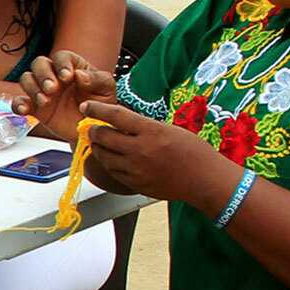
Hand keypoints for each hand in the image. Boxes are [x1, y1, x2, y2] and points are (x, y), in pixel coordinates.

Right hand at [14, 49, 116, 133]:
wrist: (93, 130)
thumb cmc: (100, 105)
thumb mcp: (106, 90)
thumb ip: (97, 79)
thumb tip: (80, 75)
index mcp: (73, 67)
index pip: (62, 57)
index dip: (62, 64)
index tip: (67, 77)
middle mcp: (55, 76)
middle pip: (39, 64)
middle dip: (43, 74)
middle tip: (52, 89)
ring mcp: (43, 91)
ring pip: (26, 79)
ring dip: (32, 88)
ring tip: (45, 101)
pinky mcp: (35, 108)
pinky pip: (19, 102)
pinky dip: (18, 105)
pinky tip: (24, 111)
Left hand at [80, 100, 230, 208]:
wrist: (204, 180)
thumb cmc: (193, 151)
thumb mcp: (169, 130)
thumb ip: (143, 127)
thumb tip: (119, 123)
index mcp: (151, 131)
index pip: (116, 116)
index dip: (96, 110)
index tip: (85, 106)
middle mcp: (140, 150)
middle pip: (103, 137)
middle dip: (93, 130)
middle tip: (90, 127)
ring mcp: (136, 169)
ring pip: (103, 156)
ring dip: (97, 147)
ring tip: (98, 142)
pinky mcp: (135, 183)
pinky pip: (112, 171)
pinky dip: (108, 163)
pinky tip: (110, 158)